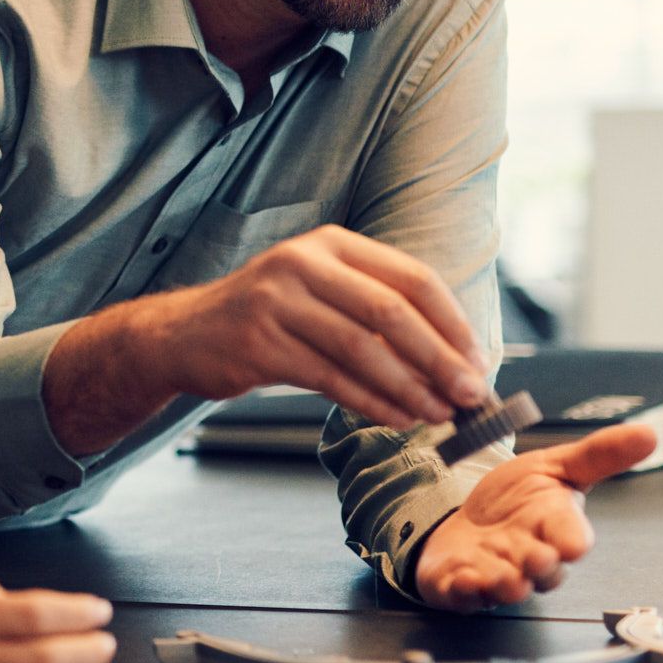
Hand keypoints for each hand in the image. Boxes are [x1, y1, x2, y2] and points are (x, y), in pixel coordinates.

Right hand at [185, 225, 491, 429]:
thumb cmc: (269, 317)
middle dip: (438, 359)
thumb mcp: (320, 292)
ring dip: (407, 388)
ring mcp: (275, 302)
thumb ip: (375, 312)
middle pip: (389, 312)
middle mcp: (302, 263)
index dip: (451, 322)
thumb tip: (452, 360)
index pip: (410, 277)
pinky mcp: (257, 344)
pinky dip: (370, 402)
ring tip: (437, 415)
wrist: (185, 334)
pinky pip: (328, 378)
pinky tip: (395, 418)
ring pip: (359, 350)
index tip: (477, 360)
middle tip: (468, 394)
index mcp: (331, 244)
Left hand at [413, 424, 656, 610]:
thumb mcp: (554, 466)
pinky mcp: (461, 585)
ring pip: (506, 587)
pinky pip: (462, 595)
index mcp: (554, 527)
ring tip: (504, 577)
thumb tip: (649, 434)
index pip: (571, 535)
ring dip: (505, 584)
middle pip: (543, 570)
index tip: (574, 543)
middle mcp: (529, 556)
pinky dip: (461, 590)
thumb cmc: (517, 499)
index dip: (573, 539)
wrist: (469, 519)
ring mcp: (496, 573)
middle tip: (537, 558)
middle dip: (541, 565)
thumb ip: (598, 454)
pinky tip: (458, 581)